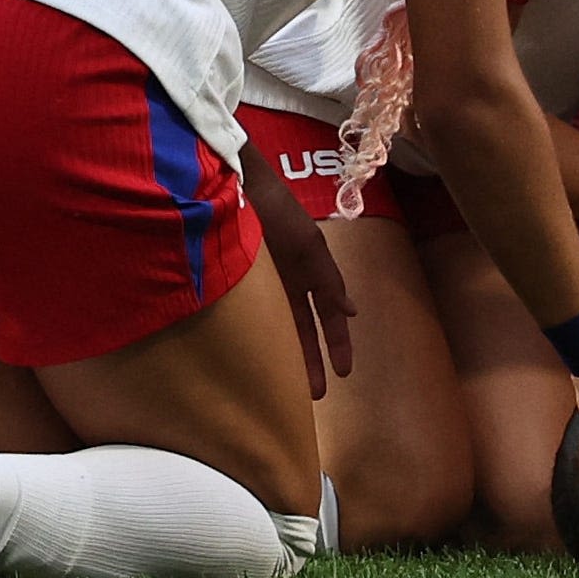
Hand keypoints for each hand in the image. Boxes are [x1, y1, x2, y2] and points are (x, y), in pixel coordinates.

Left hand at [251, 186, 355, 400]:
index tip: (345, 372)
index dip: (338, 341)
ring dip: (284, 352)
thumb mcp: (307, 244)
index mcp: (310, 267)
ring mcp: (260, 278)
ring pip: (278, 324)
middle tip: (316, 393)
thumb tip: (351, 312)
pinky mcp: (234, 279)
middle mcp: (287, 276)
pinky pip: (249, 316)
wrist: (227, 183)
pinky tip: (253, 355)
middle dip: (312, 357)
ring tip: (285, 385)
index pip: (330, 312)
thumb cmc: (273, 209)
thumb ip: (328, 278)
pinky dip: (257, 336)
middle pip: (303, 325)